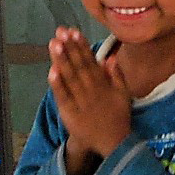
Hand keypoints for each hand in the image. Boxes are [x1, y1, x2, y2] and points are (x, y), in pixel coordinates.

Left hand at [49, 26, 130, 158]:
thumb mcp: (123, 95)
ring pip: (70, 78)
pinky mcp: (71, 114)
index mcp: (103, 85)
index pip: (90, 61)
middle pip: (79, 66)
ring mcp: (81, 102)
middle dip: (69, 48)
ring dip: (62, 61)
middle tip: (60, 31)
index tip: (74, 32)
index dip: (81, 46)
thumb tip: (110, 57)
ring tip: (54, 44)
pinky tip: (51, 71)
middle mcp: (92, 90)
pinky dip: (58, 85)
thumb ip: (117, 76)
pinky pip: (64, 97)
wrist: (113, 143)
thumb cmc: (117, 117)